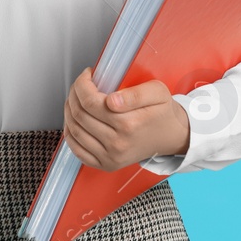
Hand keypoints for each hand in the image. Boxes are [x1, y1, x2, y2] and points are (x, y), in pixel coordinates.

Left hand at [62, 67, 190, 171]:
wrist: (170, 136)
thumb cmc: (161, 113)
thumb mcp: (157, 93)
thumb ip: (136, 94)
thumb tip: (112, 101)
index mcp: (129, 123)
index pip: (90, 101)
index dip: (82, 84)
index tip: (87, 75)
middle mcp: (118, 143)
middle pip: (79, 114)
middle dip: (74, 94)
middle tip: (80, 85)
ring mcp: (110, 157)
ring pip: (74, 130)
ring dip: (69, 110)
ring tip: (76, 99)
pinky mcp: (105, 164)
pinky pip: (77, 150)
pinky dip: (70, 133)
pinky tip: (75, 120)